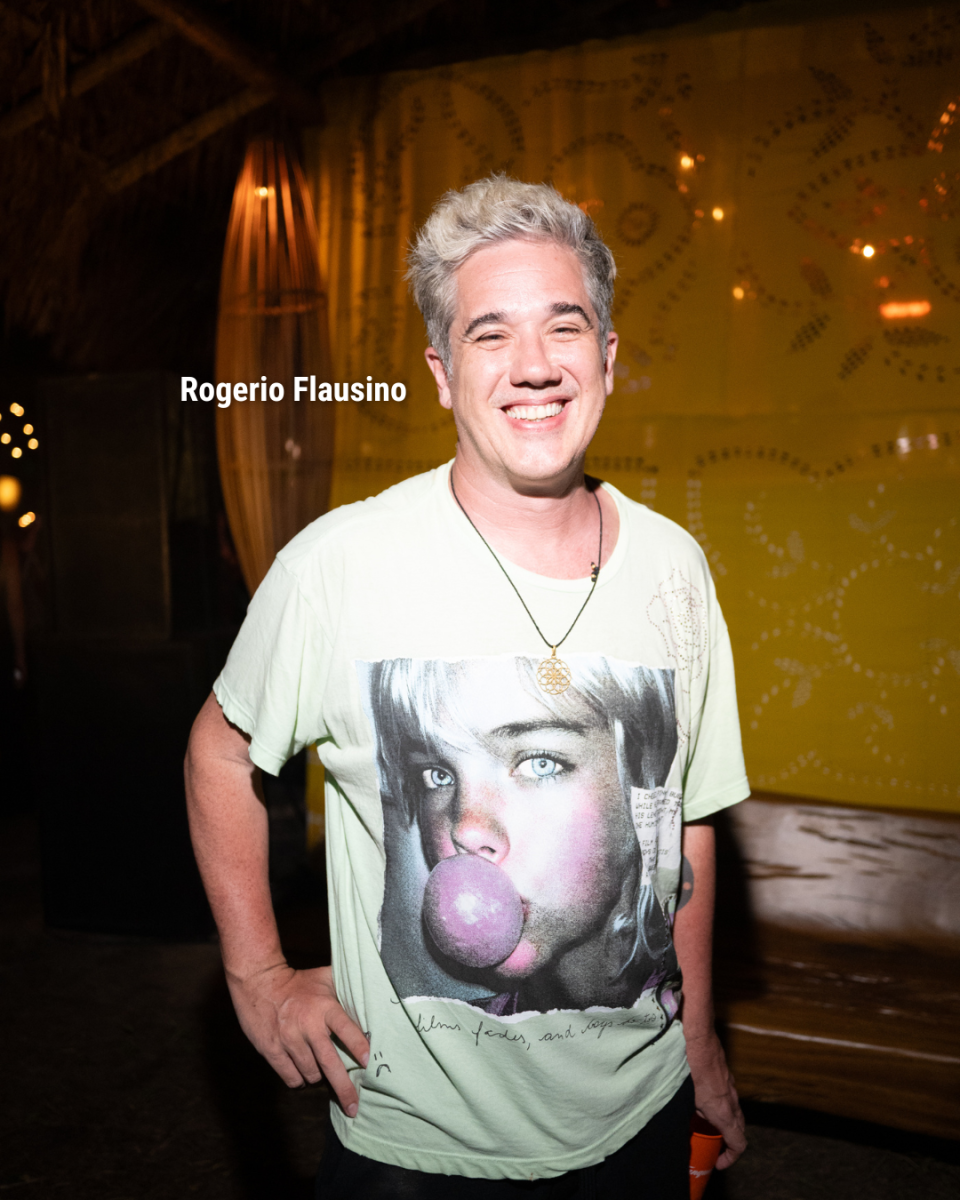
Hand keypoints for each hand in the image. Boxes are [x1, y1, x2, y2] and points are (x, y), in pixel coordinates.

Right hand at [227, 962, 369, 1115]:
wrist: (259, 982)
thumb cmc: (299, 982)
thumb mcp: (325, 977)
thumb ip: (346, 988)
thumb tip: (372, 994)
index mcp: (324, 1006)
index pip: (345, 1028)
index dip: (357, 1045)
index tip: (368, 1062)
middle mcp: (307, 1025)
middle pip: (330, 1063)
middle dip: (343, 1088)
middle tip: (354, 1107)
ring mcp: (288, 1039)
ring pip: (311, 1073)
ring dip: (318, 1077)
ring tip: (320, 1068)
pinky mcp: (271, 1050)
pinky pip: (291, 1077)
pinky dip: (299, 1080)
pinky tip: (302, 1071)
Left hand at [685, 1030, 746, 1167]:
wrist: (698, 1036)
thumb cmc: (689, 1065)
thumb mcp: (684, 1096)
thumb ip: (687, 1113)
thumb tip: (682, 1122)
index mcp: (723, 1111)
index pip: (739, 1143)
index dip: (731, 1157)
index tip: (718, 1161)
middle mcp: (731, 1100)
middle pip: (738, 1128)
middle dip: (728, 1142)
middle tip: (713, 1146)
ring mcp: (730, 1085)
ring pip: (734, 1111)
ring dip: (725, 1122)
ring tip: (706, 1124)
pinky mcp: (725, 1074)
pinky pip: (729, 1096)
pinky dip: (722, 1106)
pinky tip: (703, 1100)